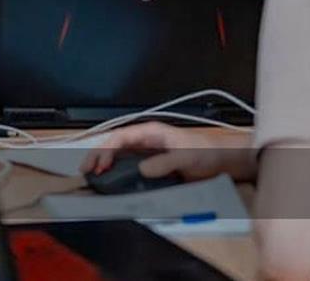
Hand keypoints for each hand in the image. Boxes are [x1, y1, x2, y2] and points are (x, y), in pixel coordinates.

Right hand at [80, 122, 251, 180]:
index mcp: (150, 131)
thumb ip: (164, 162)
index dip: (107, 149)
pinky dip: (116, 171)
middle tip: (86, 169)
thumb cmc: (207, 151)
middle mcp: (145, 140)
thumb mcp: (186, 156)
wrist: (223, 160)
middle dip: (98, 155)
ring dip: (105, 163)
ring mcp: (147, 152)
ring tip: (93, 174)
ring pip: (119, 155)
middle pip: (115, 145)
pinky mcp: (152, 165)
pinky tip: (111, 179)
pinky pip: (129, 166)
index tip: (101, 164)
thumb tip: (141, 169)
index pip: (120, 137)